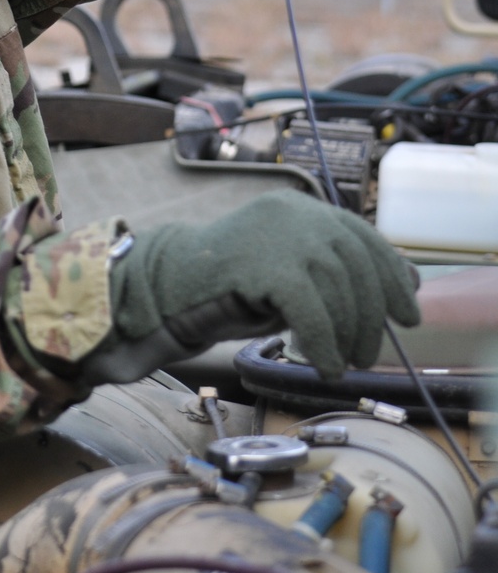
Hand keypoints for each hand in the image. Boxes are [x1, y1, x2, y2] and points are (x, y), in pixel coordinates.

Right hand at [83, 192, 419, 383]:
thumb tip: (395, 288)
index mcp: (298, 208)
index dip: (390, 275)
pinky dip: (323, 341)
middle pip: (354, 264)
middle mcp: (293, 212)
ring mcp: (278, 234)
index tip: (408, 311)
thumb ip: (327, 272)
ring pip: (337, 288)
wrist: (165, 289)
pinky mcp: (264, 263)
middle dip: (370, 313)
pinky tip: (324, 363)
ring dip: (348, 333)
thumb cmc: (225, 287)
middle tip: (369, 352)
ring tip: (345, 362)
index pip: (361, 236)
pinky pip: (310, 308)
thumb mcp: (286, 272)